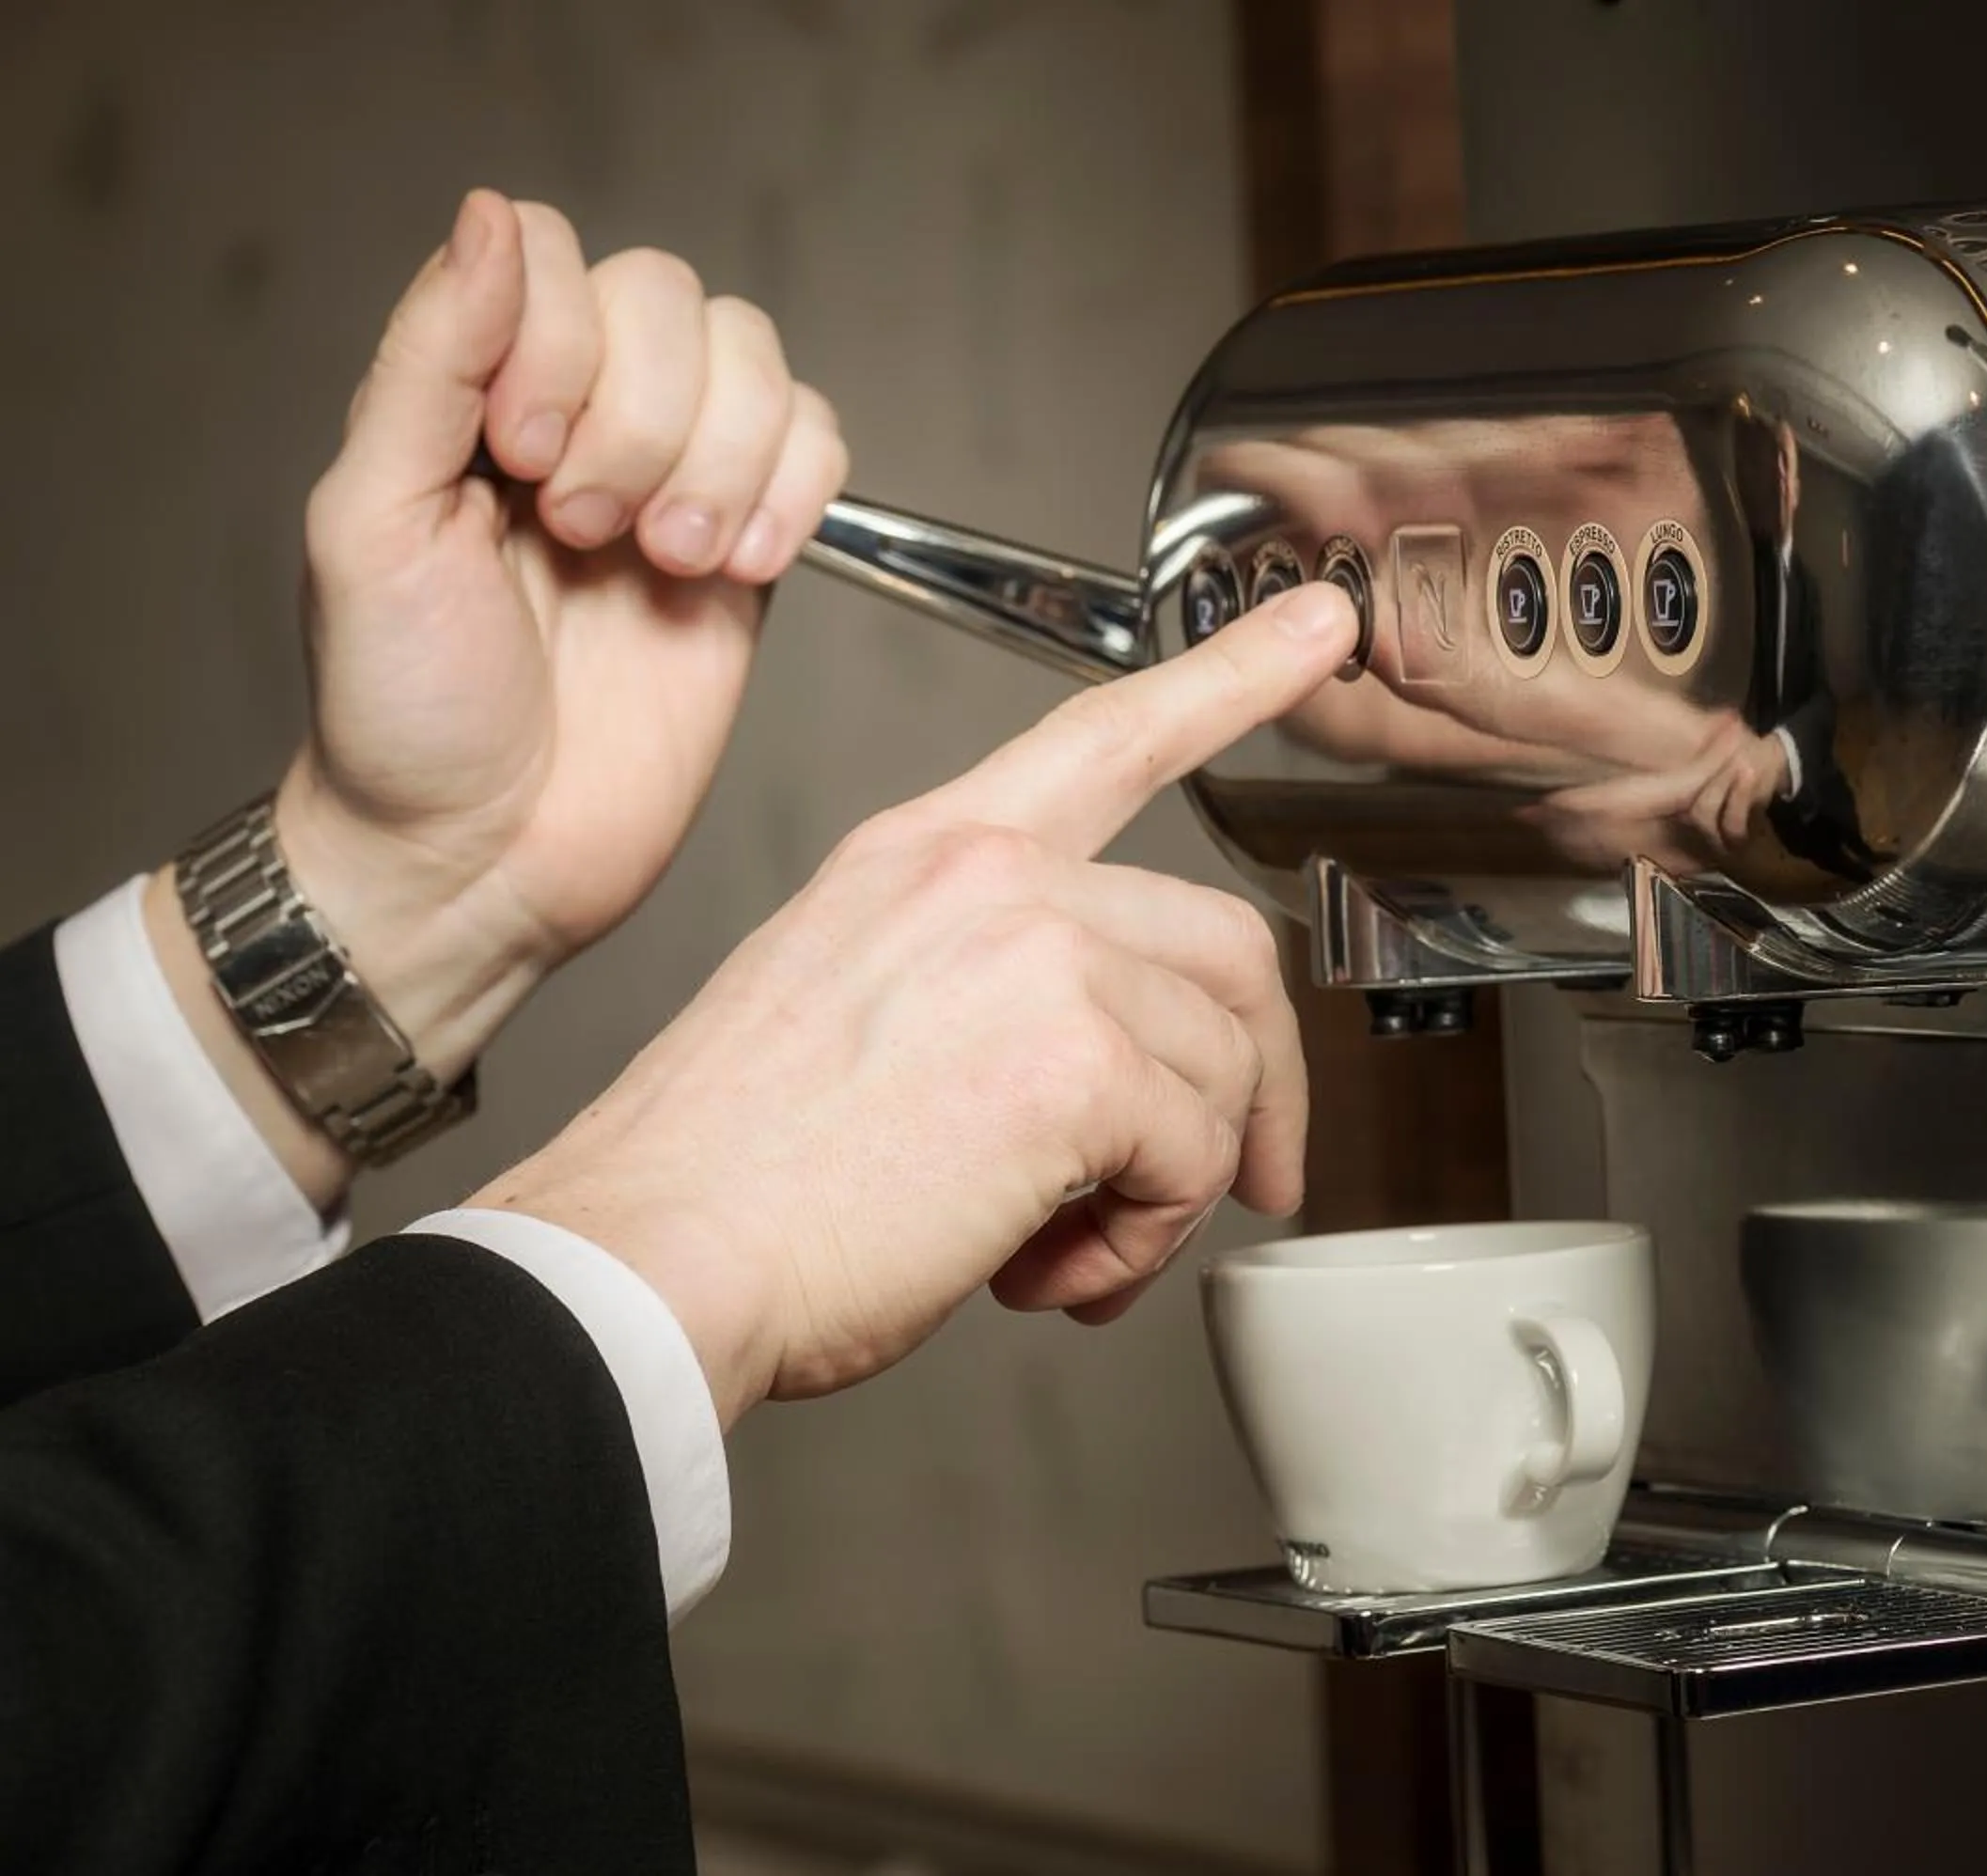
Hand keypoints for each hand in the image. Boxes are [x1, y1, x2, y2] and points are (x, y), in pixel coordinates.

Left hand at [278, 189, 845, 1078]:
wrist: (481, 860)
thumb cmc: (400, 714)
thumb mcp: (367, 526)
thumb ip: (428, 362)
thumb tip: (487, 214)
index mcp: (472, 394)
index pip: (553, 253)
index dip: (561, 337)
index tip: (518, 460)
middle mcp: (581, 415)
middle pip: (673, 299)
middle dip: (643, 415)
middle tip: (584, 531)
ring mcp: (676, 478)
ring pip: (759, 363)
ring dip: (723, 457)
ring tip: (665, 562)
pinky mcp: (753, 550)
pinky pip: (821, 447)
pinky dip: (797, 489)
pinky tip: (739, 568)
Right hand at [470, 584, 1361, 1425]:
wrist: (650, 1258)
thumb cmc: (732, 1177)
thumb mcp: (856, 1013)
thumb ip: (994, 992)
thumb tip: (1119, 1075)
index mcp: (927, 853)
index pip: (1107, 732)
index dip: (1231, 679)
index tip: (1319, 631)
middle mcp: (989, 877)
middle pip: (1225, 942)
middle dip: (1254, 1078)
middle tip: (1233, 1175)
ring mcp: (1038, 955)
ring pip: (1216, 1068)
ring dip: (1166, 1189)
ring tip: (1061, 1250)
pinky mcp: (1075, 1062)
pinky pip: (1193, 1158)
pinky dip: (1142, 1240)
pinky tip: (1048, 1270)